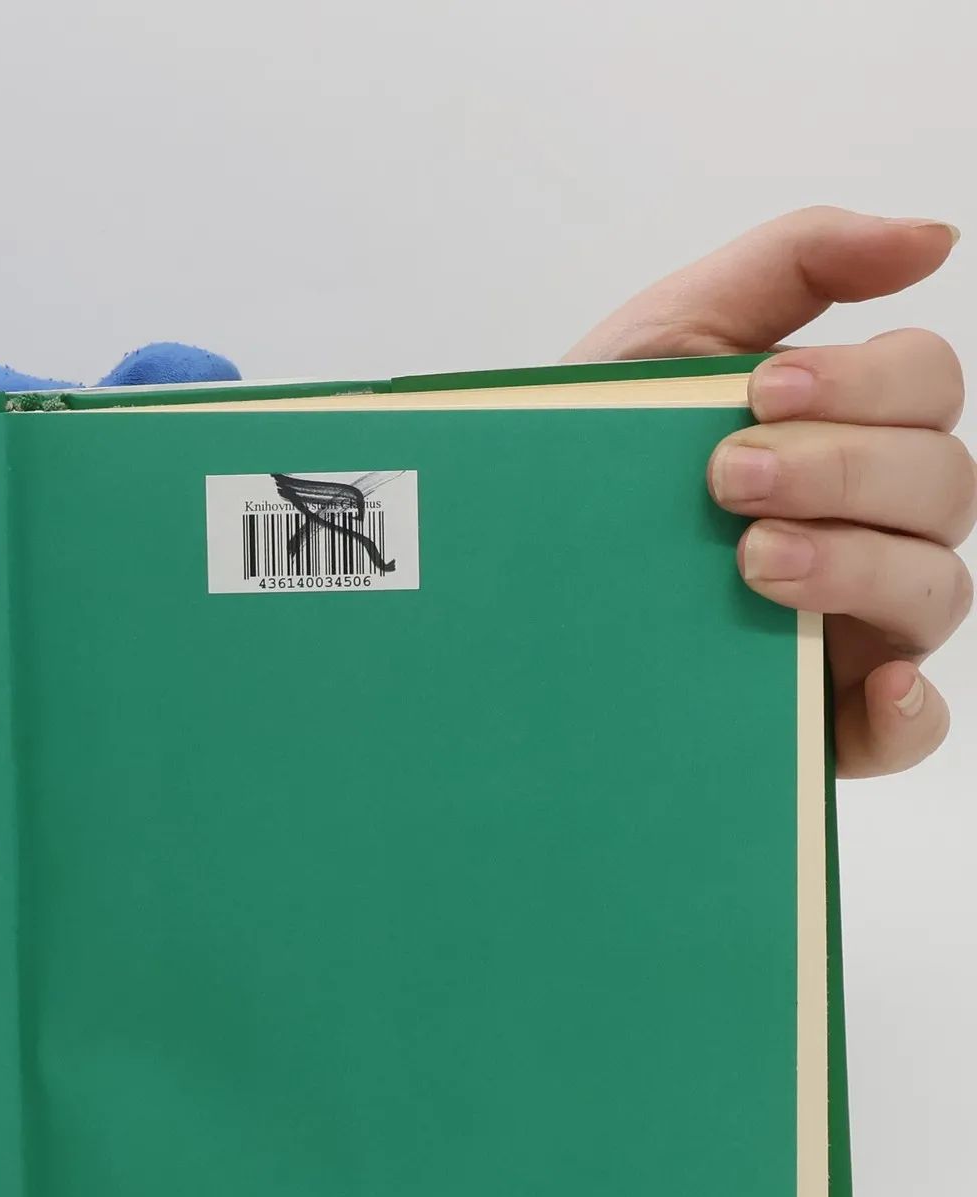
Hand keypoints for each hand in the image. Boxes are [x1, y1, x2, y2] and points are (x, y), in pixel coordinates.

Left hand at [568, 207, 974, 775]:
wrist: (495, 563)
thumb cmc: (589, 447)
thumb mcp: (670, 337)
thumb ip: (794, 262)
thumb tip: (934, 238)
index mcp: (849, 432)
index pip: (926, 388)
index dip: (866, 381)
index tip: (761, 391)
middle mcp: (873, 524)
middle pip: (944, 484)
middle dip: (840, 469)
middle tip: (725, 478)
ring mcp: (857, 622)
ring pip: (938, 590)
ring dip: (857, 567)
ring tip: (751, 563)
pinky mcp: (823, 716)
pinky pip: (910, 727)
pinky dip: (911, 710)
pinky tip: (873, 687)